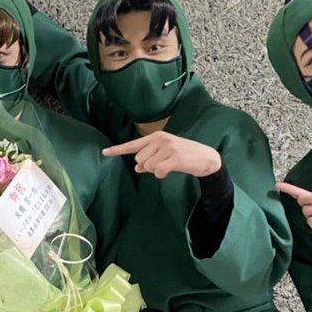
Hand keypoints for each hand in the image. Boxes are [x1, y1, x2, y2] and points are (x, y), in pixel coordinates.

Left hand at [102, 132, 221, 177]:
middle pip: (140, 160)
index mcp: (156, 137)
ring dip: (157, 171)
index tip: (104, 152)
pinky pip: (158, 171)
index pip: (133, 145)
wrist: (207, 158)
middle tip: (164, 163)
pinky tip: (171, 170)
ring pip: (148, 167)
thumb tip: (137, 168)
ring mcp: (168, 147)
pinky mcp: (175, 157)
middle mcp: (161, 139)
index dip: (118, 150)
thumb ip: (149, 160)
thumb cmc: (184, 156)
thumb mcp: (165, 156)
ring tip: (170, 165)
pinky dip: (162, 174)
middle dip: (149, 166)